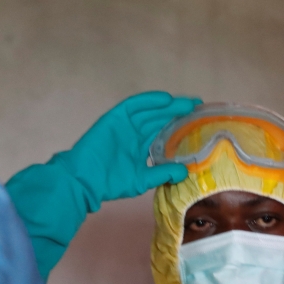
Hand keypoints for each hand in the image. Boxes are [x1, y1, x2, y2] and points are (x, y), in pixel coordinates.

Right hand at [51, 91, 200, 208]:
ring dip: (168, 105)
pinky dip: (149, 101)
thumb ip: (162, 173)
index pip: (163, 132)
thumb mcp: (142, 179)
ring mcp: (125, 124)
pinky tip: (166, 100)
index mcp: (140, 147)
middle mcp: (134, 133)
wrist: (84, 180)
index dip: (179, 126)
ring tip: (188, 103)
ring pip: (150, 111)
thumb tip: (185, 172)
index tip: (198, 123)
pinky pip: (134, 105)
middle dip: (178, 112)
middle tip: (197, 107)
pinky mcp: (115, 118)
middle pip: (159, 118)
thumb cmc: (110, 183)